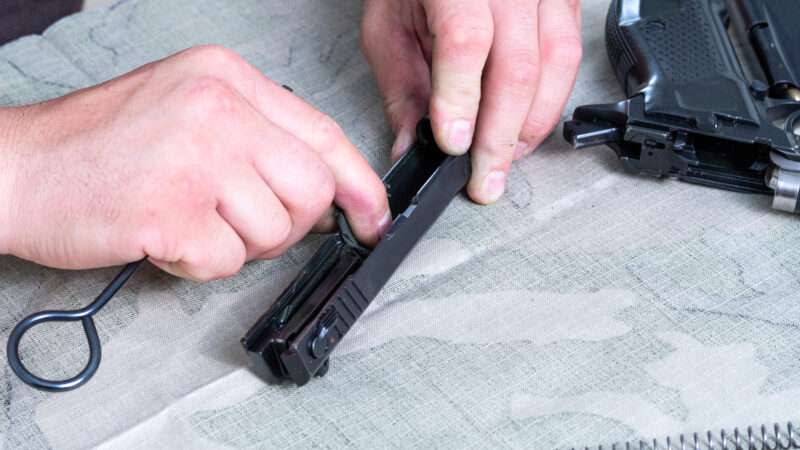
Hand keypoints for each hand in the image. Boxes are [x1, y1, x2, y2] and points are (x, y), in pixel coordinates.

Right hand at [0, 45, 389, 280]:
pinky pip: (227, 262)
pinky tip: (166, 236)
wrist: (19, 167)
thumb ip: (259, 138)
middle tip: (242, 222)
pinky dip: (201, 264)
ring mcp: (195, 158)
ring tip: (189, 219)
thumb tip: (326, 192)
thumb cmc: (101, 145)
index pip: (324, 134)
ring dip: (238, 244)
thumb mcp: (189, 109)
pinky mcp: (171, 211)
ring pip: (275, 232)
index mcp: (226, 77)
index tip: (373, 217)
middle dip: (289, 223)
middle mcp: (217, 108)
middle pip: (311, 189)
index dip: (359, 184)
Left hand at [362, 0, 581, 203]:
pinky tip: (525, 126)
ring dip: (530, 126)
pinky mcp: (565, 1)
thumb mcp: (389, 27)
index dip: (461, 100)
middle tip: (485, 180)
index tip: (454, 145)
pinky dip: (550, 102)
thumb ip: (402, 87)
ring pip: (555, 67)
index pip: (466, 42)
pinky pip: (569, 57)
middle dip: (500, 138)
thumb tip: (411, 146)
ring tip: (504, 159)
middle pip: (518, 67)